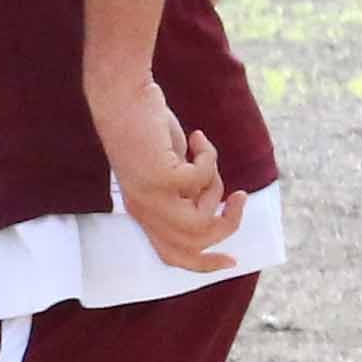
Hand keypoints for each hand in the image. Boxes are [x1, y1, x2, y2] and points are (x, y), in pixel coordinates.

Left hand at [92, 75, 242, 271]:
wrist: (122, 97)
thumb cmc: (147, 128)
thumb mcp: (169, 166)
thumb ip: (188, 190)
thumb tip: (217, 204)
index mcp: (144, 211)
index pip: (172, 255)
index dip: (203, 265)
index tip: (232, 261)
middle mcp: (144, 209)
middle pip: (196, 243)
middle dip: (227, 223)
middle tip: (238, 196)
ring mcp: (150, 196)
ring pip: (202, 219)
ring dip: (217, 189)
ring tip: (206, 159)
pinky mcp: (159, 177)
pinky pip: (203, 180)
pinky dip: (209, 156)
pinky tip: (197, 137)